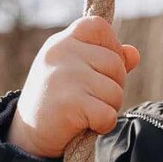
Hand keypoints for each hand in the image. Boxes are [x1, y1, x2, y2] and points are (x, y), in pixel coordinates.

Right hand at [5, 16, 140, 158]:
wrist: (28, 134)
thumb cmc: (58, 100)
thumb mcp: (79, 72)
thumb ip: (107, 61)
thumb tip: (134, 54)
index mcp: (63, 42)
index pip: (99, 27)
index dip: (111, 48)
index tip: (99, 69)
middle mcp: (62, 53)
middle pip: (116, 64)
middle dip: (113, 86)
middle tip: (90, 98)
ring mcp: (65, 77)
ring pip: (115, 91)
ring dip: (108, 107)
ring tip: (85, 111)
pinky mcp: (70, 103)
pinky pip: (108, 114)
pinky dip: (103, 124)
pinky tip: (85, 124)